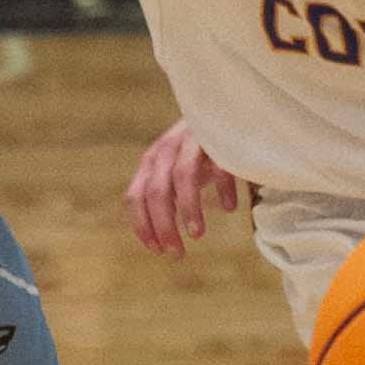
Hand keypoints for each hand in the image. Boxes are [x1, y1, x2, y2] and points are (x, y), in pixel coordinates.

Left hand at [125, 118, 239, 256]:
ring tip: (197, 235)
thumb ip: (162, 197)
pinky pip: (217, 163)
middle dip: (164, 225)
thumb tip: (156, 241)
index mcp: (150, 162)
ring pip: (182, 176)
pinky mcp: (217, 135)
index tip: (156, 250)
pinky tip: (229, 207)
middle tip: (176, 253)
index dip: (142, 225)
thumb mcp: (173, 172)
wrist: (221, 111)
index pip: (135, 197)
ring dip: (189, 209)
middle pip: (156, 191)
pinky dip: (222, 186)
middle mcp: (166, 149)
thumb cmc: (196, 152)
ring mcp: (191, 140)